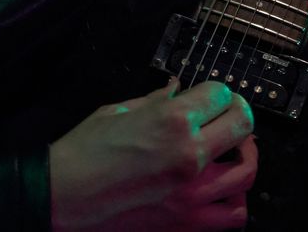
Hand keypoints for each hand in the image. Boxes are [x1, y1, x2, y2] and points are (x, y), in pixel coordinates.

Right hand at [49, 77, 257, 230]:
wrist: (61, 199)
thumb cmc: (81, 155)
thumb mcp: (117, 111)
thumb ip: (155, 100)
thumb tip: (176, 89)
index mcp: (171, 119)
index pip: (220, 93)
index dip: (217, 91)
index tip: (213, 95)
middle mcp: (189, 154)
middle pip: (242, 125)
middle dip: (239, 114)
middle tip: (231, 115)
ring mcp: (192, 193)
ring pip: (247, 172)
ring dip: (245, 156)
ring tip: (234, 152)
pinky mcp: (187, 224)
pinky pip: (232, 215)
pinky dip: (236, 201)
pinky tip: (223, 190)